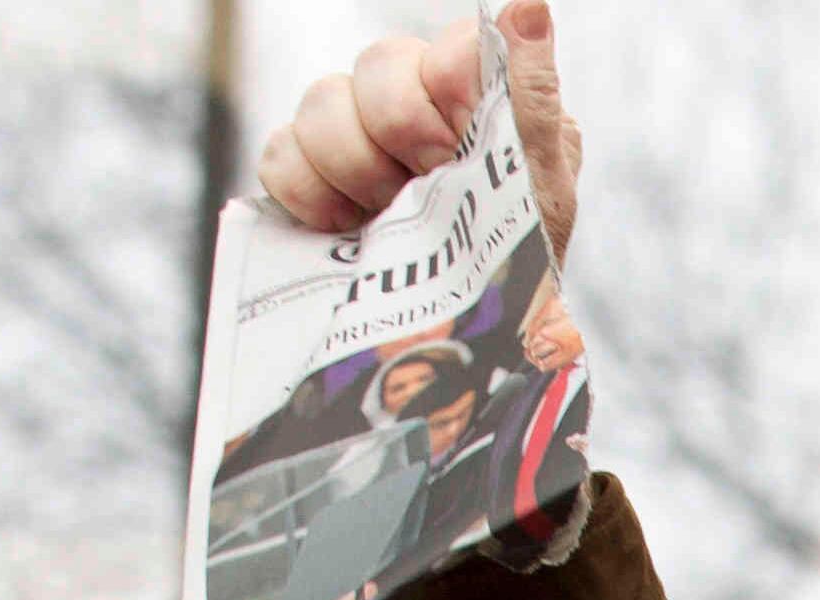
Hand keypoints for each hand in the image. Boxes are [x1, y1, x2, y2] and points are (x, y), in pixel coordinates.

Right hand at [257, 0, 584, 265]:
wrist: (461, 347)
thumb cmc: (513, 266)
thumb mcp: (540, 189)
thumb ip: (531, 99)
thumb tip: (528, 5)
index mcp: (478, 98)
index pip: (449, 46)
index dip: (443, 91)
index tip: (451, 150)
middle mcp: (415, 102)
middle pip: (377, 64)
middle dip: (400, 135)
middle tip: (421, 189)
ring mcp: (355, 136)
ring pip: (320, 101)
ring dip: (355, 169)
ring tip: (387, 219)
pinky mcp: (307, 174)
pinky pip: (278, 151)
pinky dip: (307, 193)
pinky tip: (345, 229)